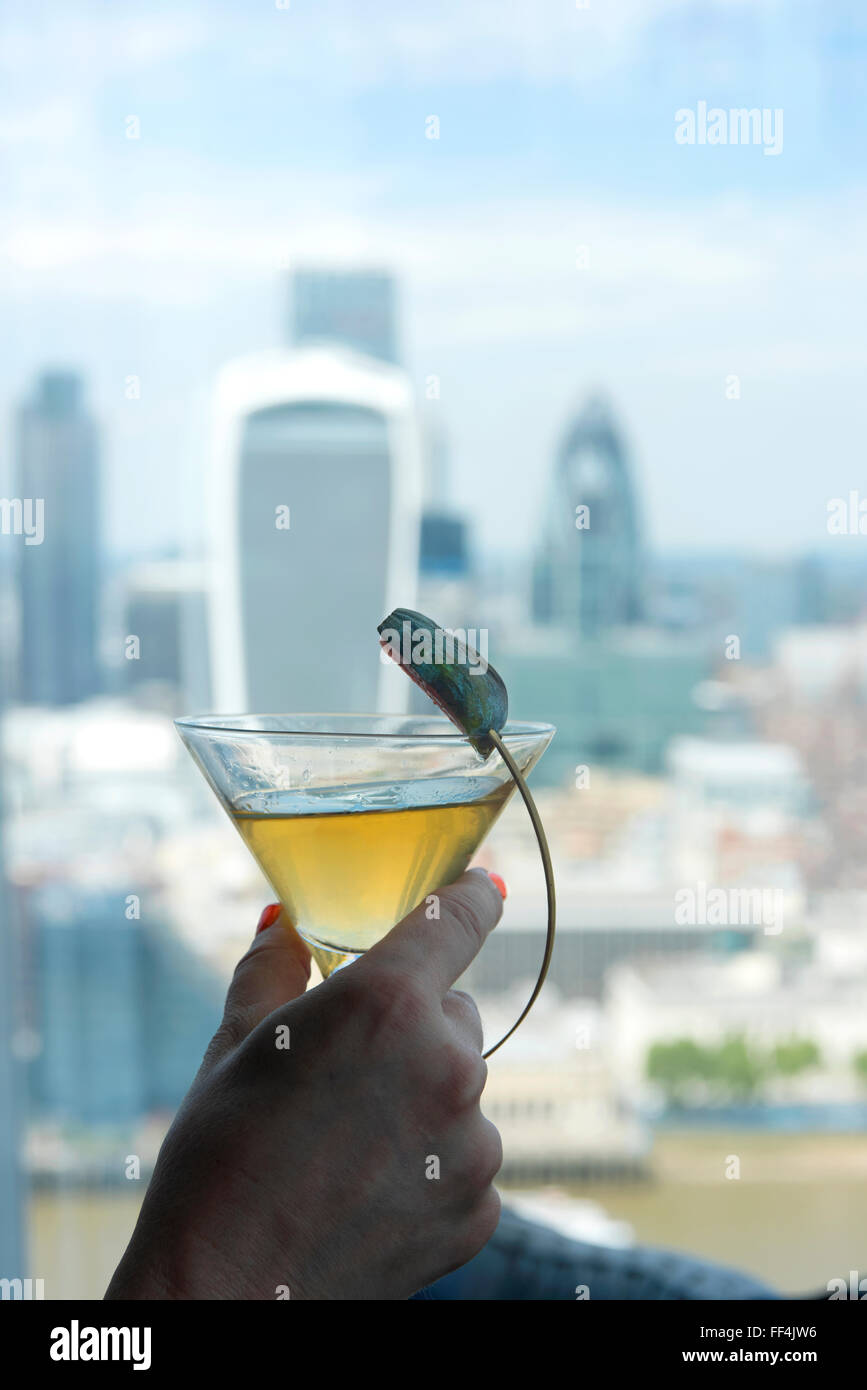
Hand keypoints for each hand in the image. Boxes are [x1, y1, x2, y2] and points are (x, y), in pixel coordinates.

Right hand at [105, 867, 504, 1300]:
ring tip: (345, 1147)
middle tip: (346, 1071)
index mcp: (386, 1002)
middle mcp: (446, 1062)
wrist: (226, 1297)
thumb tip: (283, 921)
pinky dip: (431, 1165)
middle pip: (454, 1013)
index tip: (486, 885)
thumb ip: (272, 968)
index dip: (474, 895)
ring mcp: (473, 1142)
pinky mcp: (480, 1207)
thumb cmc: (217, 1160)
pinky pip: (465, 1158)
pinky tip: (367, 1191)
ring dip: (422, 1099)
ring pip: (461, 1090)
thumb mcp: (233, 1047)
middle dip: (412, 1026)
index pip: (459, 919)